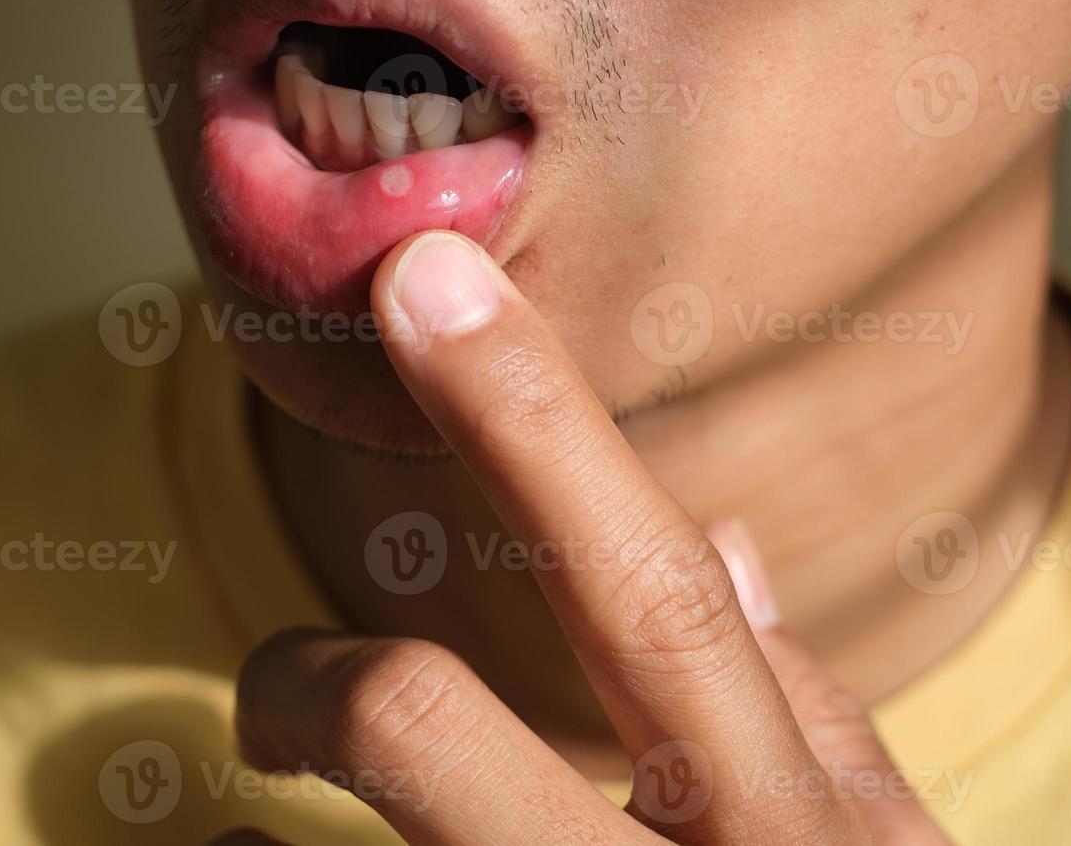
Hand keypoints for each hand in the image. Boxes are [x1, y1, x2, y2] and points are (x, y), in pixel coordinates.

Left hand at [233, 231, 952, 844]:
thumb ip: (810, 718)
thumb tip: (739, 543)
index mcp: (789, 833)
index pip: (652, 591)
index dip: (533, 420)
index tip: (422, 280)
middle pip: (435, 724)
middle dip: (327, 661)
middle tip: (282, 640)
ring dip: (267, 818)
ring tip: (260, 781)